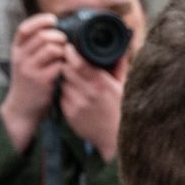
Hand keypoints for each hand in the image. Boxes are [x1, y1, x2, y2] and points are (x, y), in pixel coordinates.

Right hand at [0, 13, 68, 152]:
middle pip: (42, 36)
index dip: (40, 21)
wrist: (22, 107)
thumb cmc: (30, 81)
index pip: (24, 28)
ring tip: (67, 56)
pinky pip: (58, 65)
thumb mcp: (26, 61)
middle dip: (59, 36)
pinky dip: (67, 64)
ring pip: (52, 48)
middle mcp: (20, 57)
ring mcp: (29, 69)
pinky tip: (68, 68)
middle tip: (67, 42)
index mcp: (16, 50)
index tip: (53, 20)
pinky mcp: (41, 80)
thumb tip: (58, 29)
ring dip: (65, 50)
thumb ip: (36, 46)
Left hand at [56, 43, 125, 160]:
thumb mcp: (122, 87)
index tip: (69, 48)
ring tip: (75, 82)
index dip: (71, 53)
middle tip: (68, 62)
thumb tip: (121, 48)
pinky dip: (66, 94)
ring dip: (65, 79)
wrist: (115, 137)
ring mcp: (78, 104)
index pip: (78, 62)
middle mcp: (89, 93)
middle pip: (66, 70)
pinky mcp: (70, 113)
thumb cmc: (120, 109)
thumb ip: (119, 66)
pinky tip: (75, 96)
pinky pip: (62, 96)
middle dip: (66, 64)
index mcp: (103, 84)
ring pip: (62, 82)